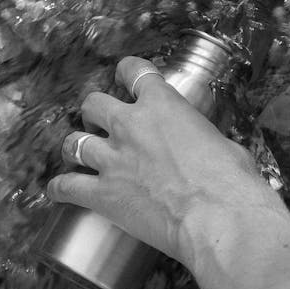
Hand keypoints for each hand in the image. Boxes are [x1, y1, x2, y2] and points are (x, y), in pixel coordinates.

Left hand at [46, 55, 277, 271]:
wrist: (218, 217)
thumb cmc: (231, 181)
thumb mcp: (222, 143)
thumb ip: (201, 139)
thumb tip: (205, 150)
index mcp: (163, 105)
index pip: (134, 72)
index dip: (127, 72)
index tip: (124, 78)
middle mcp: (130, 125)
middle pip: (93, 104)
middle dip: (95, 113)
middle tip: (101, 124)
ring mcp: (112, 159)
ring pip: (74, 142)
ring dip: (76, 147)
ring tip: (79, 155)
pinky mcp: (102, 194)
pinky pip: (67, 187)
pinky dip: (60, 189)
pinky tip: (58, 191)